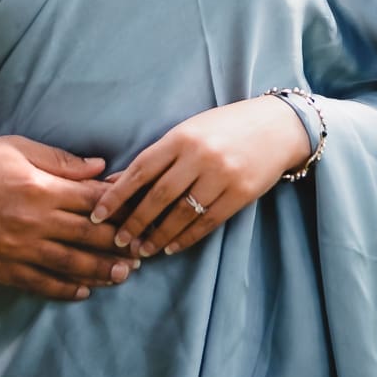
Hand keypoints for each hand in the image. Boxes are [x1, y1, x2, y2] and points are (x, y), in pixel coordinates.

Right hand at [0, 136, 136, 300]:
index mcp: (40, 188)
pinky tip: (84, 291)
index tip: (139, 212)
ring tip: (123, 275)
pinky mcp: (3, 268)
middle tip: (143, 252)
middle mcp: (34, 221)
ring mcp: (18, 249)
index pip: (93, 200)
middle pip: (89, 236)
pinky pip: (41, 284)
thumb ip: (60, 161)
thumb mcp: (16, 148)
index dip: (120, 207)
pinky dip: (66, 289)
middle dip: (120, 245)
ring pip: (71, 265)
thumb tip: (99, 168)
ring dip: (101, 271)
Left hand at [90, 96, 310, 258]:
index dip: (116, 195)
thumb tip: (116, 181)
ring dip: (159, 235)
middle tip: (118, 241)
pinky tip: (171, 247)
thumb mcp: (188, 132)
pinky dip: (187, 237)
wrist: (278, 126)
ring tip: (142, 250)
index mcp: (181, 137)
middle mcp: (200, 156)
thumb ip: (156, 157)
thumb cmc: (225, 127)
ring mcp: (222, 176)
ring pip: (182, 213)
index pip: (140, 170)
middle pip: (159, 196)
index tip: (98, 215)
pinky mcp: (241, 194)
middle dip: (135, 222)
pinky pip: (208, 222)